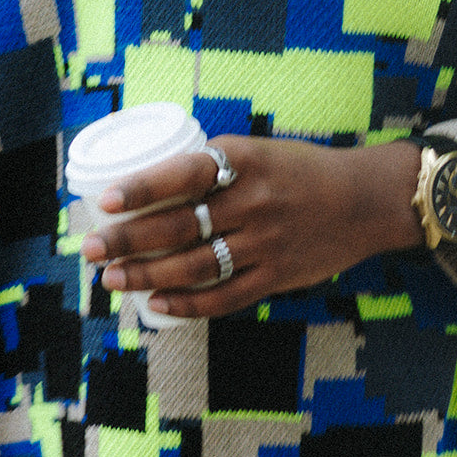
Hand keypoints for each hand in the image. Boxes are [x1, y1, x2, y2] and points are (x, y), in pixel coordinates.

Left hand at [81, 136, 424, 318]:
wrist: (365, 199)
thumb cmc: (299, 171)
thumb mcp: (257, 151)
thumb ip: (212, 168)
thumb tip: (148, 184)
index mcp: (245, 161)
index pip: (184, 173)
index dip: (142, 188)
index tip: (106, 201)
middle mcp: (254, 201)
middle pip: (179, 225)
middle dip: (128, 240)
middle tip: (90, 249)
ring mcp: (267, 242)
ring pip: (195, 265)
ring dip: (147, 275)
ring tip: (111, 278)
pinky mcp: (279, 275)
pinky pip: (226, 296)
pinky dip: (189, 303)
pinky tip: (158, 304)